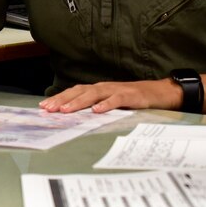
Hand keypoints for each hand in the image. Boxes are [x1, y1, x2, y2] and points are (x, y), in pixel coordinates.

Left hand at [40, 79, 183, 114]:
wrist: (161, 93)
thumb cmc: (135, 100)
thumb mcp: (113, 104)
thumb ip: (97, 108)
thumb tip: (77, 118)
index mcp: (99, 90)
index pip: (75, 92)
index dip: (60, 98)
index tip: (44, 107)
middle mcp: (105, 87)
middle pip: (80, 91)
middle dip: (63, 100)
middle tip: (48, 109)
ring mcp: (117, 90)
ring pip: (94, 94)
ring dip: (78, 102)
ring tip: (66, 110)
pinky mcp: (131, 96)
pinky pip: (116, 99)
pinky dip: (106, 104)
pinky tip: (97, 111)